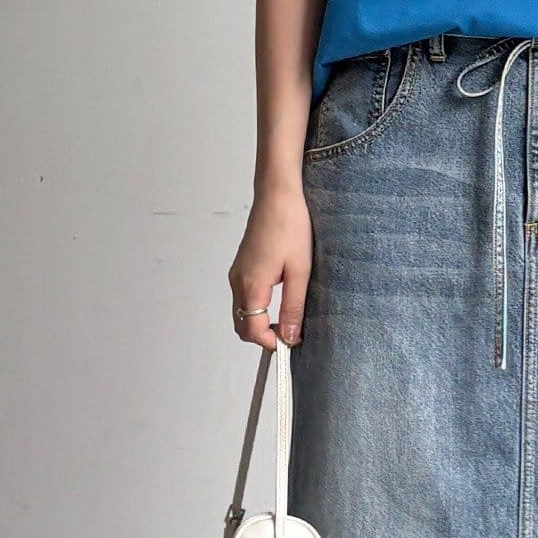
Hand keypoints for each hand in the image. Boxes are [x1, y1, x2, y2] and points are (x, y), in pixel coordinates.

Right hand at [229, 179, 311, 350]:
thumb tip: (291, 336)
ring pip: (242, 312)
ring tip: (288, 317)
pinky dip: (258, 307)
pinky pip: (244, 297)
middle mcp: (238, 281)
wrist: (278, 194)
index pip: (252, 330)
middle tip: (291, 333)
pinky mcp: (242, 266)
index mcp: (251, 284)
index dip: (271, 342)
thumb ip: (293, 307)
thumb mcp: (300, 271)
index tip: (292, 343)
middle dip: (264, 335)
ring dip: (260, 321)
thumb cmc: (290, 225)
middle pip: (243, 325)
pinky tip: (280, 299)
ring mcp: (238, 273)